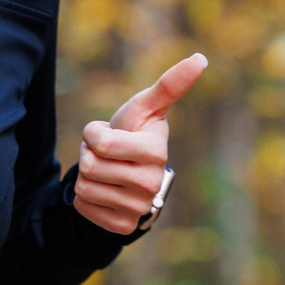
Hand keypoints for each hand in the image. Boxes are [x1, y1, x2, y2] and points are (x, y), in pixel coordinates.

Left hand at [74, 53, 207, 234]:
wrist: (127, 173)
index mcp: (156, 153)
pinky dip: (85, 198)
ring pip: (84, 187)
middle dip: (89, 155)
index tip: (105, 133)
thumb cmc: (134, 133)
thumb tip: (201, 58)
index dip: (94, 134)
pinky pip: (83, 208)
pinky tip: (102, 192)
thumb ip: (169, 85)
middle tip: (106, 155)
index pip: (101, 143)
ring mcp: (138, 208)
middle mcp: (152, 185)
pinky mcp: (122, 226)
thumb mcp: (145, 107)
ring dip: (86, 176)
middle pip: (90, 166)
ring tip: (105, 170)